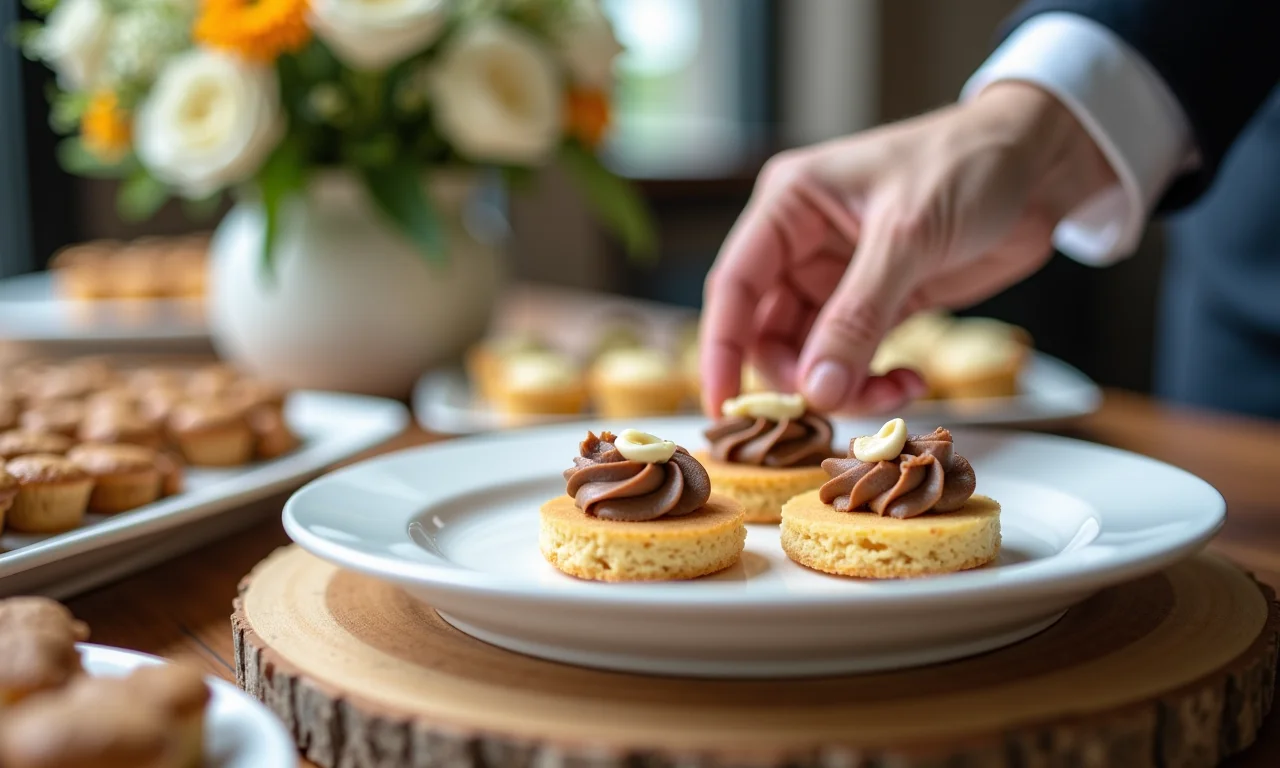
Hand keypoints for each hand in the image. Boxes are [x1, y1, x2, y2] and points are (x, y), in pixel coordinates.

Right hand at [699, 83, 1116, 415]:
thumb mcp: (907, 237)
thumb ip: (857, 317)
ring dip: (843, 385)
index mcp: (790, 206)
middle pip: (768, 332)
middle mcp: (803, 244)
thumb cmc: (968, 166)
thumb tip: (815, 391)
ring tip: (893, 391)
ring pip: (813, 354)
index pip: (734, 285)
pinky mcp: (882, 302)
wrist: (1042, 162)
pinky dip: (873, 380)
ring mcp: (841, 278)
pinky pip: (855, 358)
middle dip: (799, 376)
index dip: (722, 349)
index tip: (723, 407)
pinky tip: (910, 380)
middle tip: (836, 403)